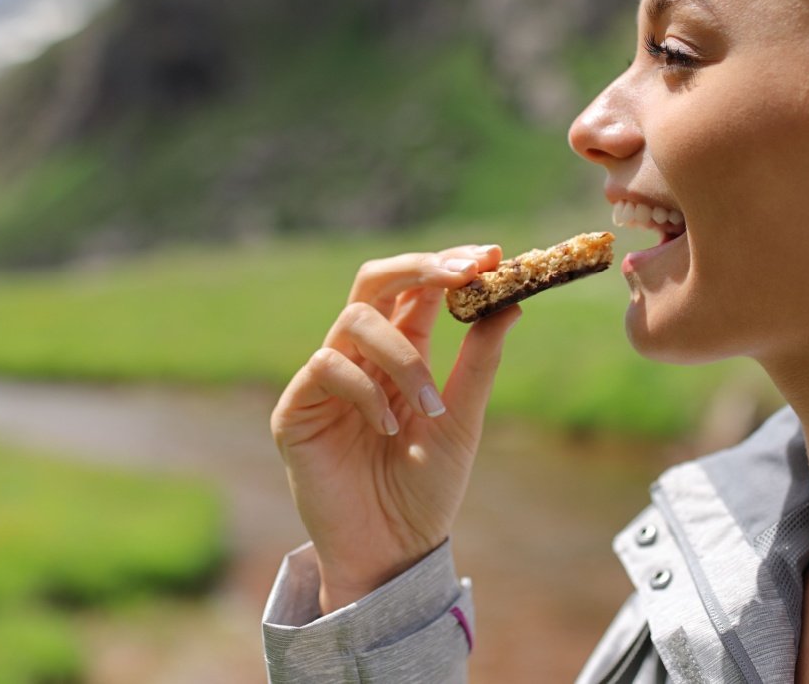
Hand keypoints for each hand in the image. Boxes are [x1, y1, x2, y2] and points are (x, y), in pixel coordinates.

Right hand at [270, 244, 521, 613]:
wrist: (393, 550)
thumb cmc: (426, 490)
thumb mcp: (463, 421)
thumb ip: (479, 361)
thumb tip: (512, 302)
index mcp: (402, 351)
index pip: (420, 287)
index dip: (451, 263)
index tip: (493, 257)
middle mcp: (361, 355)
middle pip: (376, 279)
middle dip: (420, 267)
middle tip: (463, 273)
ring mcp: (326, 378)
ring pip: (356, 320)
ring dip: (402, 355)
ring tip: (428, 408)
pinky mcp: (297, 408)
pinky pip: (326, 366)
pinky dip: (365, 389)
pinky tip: (386, 427)